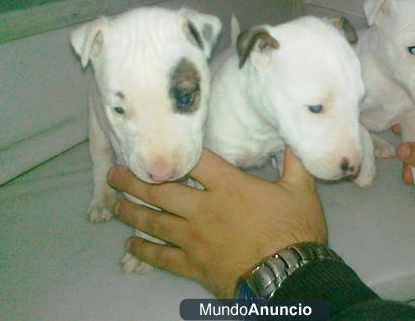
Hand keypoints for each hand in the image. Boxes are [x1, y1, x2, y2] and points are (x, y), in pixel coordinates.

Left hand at [107, 147, 326, 297]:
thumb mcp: (301, 190)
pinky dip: (144, 250)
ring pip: (154, 221)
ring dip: (132, 211)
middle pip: (161, 190)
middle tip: (114, 173)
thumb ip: (293, 162)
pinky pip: (162, 257)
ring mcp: (194, 237)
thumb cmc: (295, 230)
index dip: (174, 151)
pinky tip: (130, 245)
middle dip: (135, 180)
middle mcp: (203, 208)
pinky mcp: (193, 264)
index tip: (155, 144)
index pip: (194, 160)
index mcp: (228, 186)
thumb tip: (294, 138)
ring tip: (114, 204)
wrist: (289, 277)